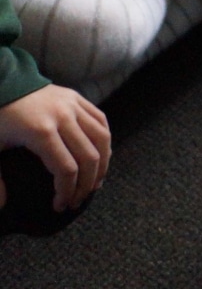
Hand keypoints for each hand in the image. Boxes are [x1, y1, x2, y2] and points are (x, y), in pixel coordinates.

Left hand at [0, 85, 109, 212]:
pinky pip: (101, 122)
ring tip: (95, 182)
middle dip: (86, 184)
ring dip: (102, 164)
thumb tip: (3, 205)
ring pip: (101, 139)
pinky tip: (100, 156)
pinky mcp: (78, 98)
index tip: (60, 206)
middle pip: (88, 156)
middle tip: (79, 200)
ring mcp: (73, 105)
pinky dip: (104, 141)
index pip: (66, 168)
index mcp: (40, 132)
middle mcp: (63, 117)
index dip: (67, 191)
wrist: (1, 82)